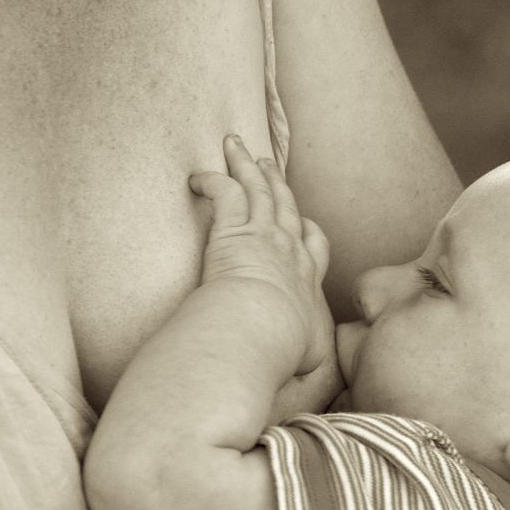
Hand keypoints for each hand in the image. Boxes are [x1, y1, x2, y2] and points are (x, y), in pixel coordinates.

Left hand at [189, 135, 333, 375]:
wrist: (263, 329)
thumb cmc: (283, 346)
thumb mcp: (307, 354)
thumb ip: (307, 351)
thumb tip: (305, 363)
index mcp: (308, 277)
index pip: (313, 244)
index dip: (306, 229)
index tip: (301, 221)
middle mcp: (289, 249)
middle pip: (285, 204)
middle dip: (276, 182)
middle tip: (268, 163)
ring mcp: (262, 234)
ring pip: (257, 188)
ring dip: (246, 165)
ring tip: (236, 145)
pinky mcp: (233, 229)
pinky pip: (223, 191)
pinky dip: (212, 178)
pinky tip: (195, 175)